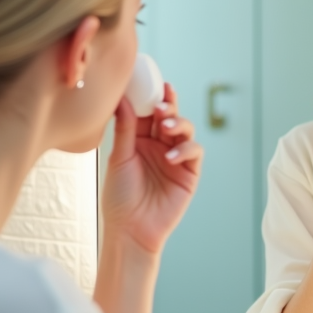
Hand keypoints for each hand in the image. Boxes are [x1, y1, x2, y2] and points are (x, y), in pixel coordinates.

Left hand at [101, 83, 202, 254]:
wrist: (130, 230)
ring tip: (166, 127)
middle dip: (169, 107)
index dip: (153, 98)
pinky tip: (171, 156)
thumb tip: (121, 98)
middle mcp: (159, 147)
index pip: (150, 113)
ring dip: (179, 124)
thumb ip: (125, 129)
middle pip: (170, 117)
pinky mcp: (189, 174)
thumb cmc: (119, 198)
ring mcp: (176, 159)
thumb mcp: (119, 159)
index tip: (154, 83)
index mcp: (140, 141)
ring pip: (185, 131)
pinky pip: (194, 153)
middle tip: (162, 104)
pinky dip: (185, 150)